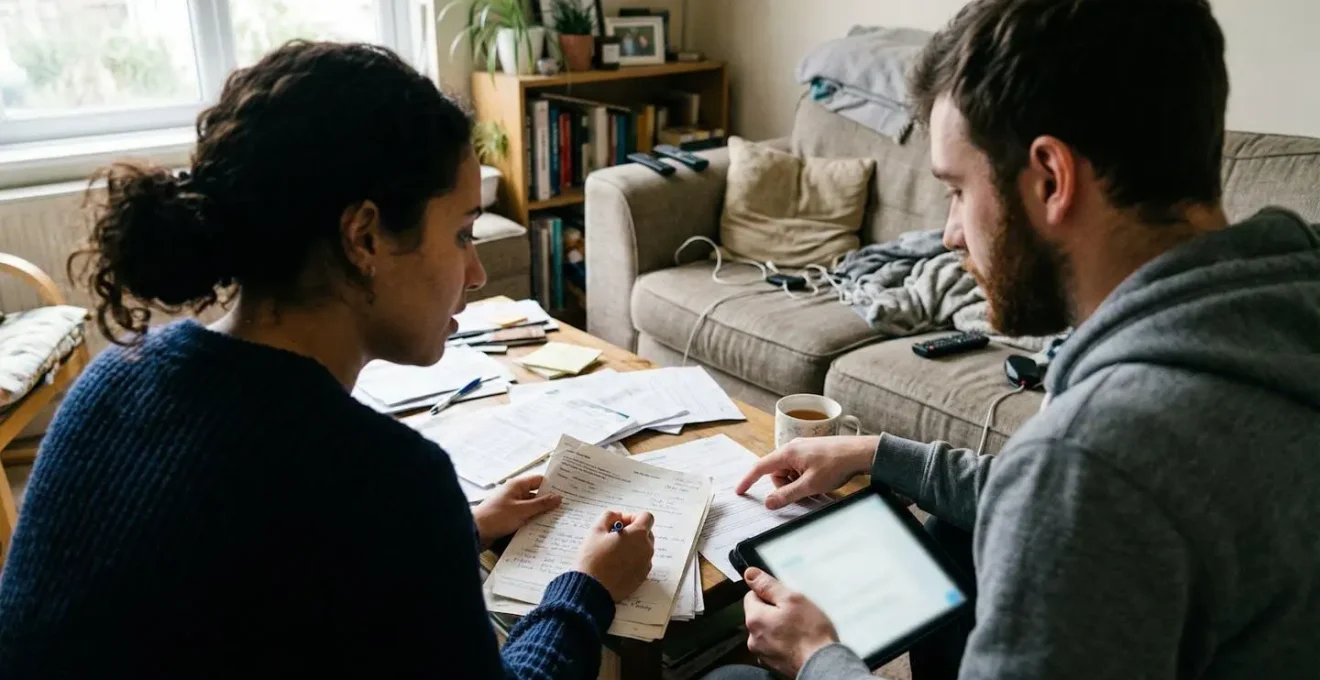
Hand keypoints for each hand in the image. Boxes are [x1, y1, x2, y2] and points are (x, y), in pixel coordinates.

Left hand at [472, 474, 560, 548]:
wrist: (475, 532)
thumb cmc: (497, 517)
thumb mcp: (522, 511)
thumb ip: (541, 504)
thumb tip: (558, 497)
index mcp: (517, 485)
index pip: (539, 481)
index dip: (552, 486)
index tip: (566, 492)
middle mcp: (514, 493)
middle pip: (536, 495)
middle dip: (548, 502)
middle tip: (565, 509)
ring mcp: (511, 505)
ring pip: (531, 507)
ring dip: (540, 513)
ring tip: (558, 520)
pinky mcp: (508, 517)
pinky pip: (524, 517)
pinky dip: (532, 521)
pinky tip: (542, 528)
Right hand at [574, 511, 654, 600]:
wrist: (592, 588)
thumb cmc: (593, 558)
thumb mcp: (596, 530)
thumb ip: (609, 516)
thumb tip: (619, 516)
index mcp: (638, 535)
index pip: (646, 517)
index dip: (633, 517)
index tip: (620, 524)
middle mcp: (647, 549)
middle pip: (646, 533)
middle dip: (633, 532)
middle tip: (614, 537)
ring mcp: (646, 564)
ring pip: (644, 549)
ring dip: (633, 546)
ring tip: (613, 552)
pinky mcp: (642, 577)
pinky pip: (641, 563)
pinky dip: (632, 560)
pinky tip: (616, 565)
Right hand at [735, 435, 877, 509]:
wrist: (860, 453)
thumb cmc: (836, 465)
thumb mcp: (810, 485)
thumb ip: (787, 495)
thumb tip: (768, 502)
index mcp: (787, 453)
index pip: (760, 467)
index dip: (748, 480)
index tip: (740, 491)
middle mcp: (792, 447)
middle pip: (776, 472)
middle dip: (784, 486)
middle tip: (801, 492)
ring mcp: (803, 448)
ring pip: (789, 471)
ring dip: (796, 483)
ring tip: (814, 486)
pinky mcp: (812, 451)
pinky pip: (799, 468)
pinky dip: (803, 478)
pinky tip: (818, 481)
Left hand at [743, 567, 838, 675]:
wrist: (823, 665)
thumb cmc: (811, 633)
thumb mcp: (792, 599)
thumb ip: (768, 586)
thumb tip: (750, 574)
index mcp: (754, 619)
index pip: (751, 596)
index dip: (769, 594)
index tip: (785, 599)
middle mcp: (753, 638)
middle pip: (759, 614)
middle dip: (774, 611)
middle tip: (796, 613)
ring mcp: (762, 652)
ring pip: (767, 630)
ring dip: (779, 626)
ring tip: (800, 629)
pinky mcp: (772, 663)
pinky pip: (774, 645)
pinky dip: (784, 642)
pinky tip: (799, 641)